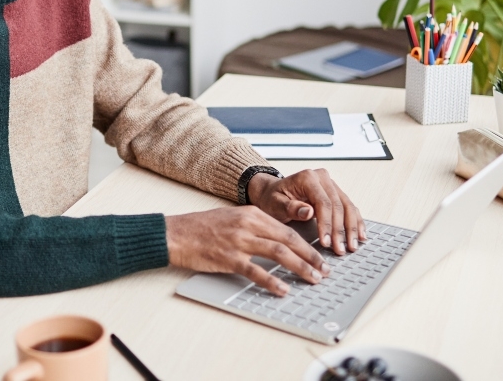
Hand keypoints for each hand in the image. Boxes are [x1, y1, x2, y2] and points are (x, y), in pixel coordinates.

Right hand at [166, 207, 329, 295]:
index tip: (320, 256)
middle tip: (325, 270)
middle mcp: (248, 225)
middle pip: (288, 240)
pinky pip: (255, 271)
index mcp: (252, 214)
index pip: (287, 229)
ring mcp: (239, 241)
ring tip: (313, 279)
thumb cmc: (203, 228)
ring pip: (278, 254)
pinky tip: (282, 289)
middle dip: (310, 256)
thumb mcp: (233, 218)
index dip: (307, 244)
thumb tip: (280, 241)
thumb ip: (256, 227)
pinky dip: (271, 281)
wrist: (177, 234)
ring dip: (299, 267)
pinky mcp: (229, 258)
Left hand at [247, 168, 365, 254]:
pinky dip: (356, 222)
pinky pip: (349, 207)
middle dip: (340, 230)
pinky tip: (360, 235)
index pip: (323, 202)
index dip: (327, 224)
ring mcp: (330, 184)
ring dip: (351, 228)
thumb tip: (308, 211)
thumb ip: (290, 207)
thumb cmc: (272, 199)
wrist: (272, 192)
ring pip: (347, 207)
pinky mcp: (335, 193)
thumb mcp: (275, 204)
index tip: (327, 242)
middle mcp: (322, 178)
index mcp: (307, 178)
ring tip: (351, 246)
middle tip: (340, 249)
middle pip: (338, 205)